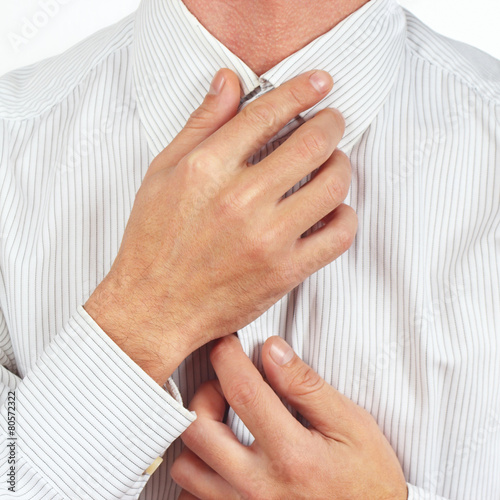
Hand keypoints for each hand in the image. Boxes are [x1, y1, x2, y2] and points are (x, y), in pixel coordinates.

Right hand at [84, 68, 356, 384]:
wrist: (154, 308)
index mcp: (206, 169)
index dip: (302, 91)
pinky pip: (338, 236)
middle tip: (332, 122)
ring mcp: (266, 238)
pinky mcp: (284, 272)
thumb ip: (200, 125)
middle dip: (332, 123)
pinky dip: (345, 216)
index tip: (321, 83)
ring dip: (341, 165)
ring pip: (332, 185)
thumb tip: (228, 81)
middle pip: (312, 143)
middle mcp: (239, 200)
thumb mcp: (162, 173)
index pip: (268, 114)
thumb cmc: (153, 243)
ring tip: (333, 164)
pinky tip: (334, 210)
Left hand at [171, 335, 407, 499]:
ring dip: (198, 435)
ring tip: (222, 422)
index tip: (225, 344)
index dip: (227, 358)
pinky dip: (199, 472)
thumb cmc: (367, 476)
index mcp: (292, 456)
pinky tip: (219, 456)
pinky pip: (193, 498)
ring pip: (186, 468)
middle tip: (226, 386)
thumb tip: (271, 349)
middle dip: (204, 394)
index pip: (243, 393)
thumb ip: (306, 386)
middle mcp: (259, 487)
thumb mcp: (350, 423)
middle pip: (199, 431)